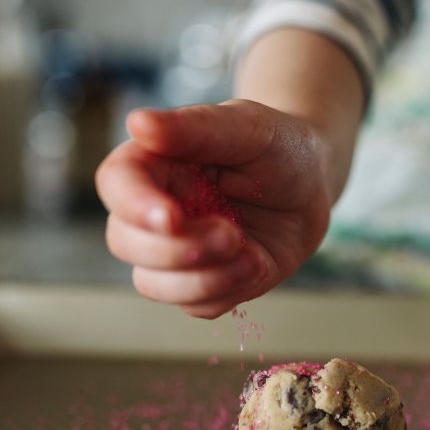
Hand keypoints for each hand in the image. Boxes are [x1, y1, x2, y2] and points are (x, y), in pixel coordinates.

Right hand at [96, 100, 332, 318]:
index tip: (172, 217)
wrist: (313, 185)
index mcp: (155, 163)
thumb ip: (195, 127)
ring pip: (153, 284)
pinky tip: (257, 264)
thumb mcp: (247, 126)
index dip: (134, 205)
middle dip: (175, 249)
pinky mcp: (207, 281)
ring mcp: (178, 250)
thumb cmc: (276, 146)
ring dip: (202, 279)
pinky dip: (228, 292)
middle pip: (125, 241)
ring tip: (251, 256)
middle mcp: (156, 209)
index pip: (116, 183)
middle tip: (231, 234)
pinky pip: (196, 306)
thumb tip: (137, 123)